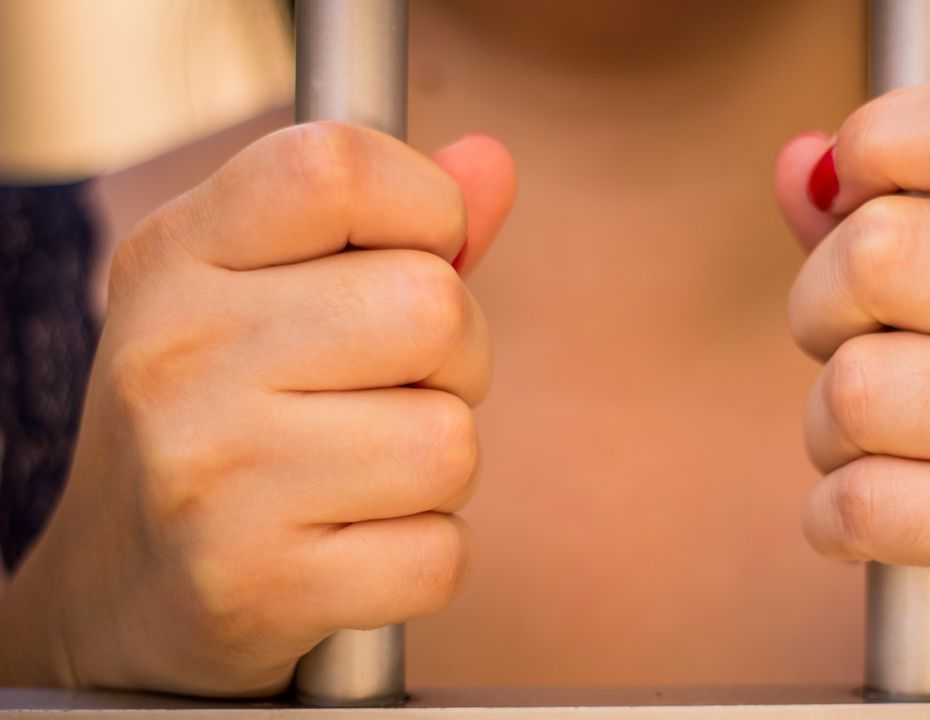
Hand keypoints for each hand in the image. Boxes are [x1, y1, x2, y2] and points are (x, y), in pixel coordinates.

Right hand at [0, 124, 516, 695]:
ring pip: (450, 442)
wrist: (122, 591)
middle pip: (432, 308)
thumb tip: (492, 162)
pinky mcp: (255, 587)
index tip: (422, 255)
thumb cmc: (223, 420)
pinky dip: (426, 556)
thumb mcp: (262, 294)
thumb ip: (384, 226)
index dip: (427, 206)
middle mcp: (179, 355)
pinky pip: (440, 555)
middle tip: (396, 390)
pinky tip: (356, 545)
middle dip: (456, 358)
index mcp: (178, 256)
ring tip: (365, 474)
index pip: (337, 167)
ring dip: (440, 469)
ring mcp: (210, 476)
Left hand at [774, 81, 929, 689]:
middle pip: (882, 252)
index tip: (851, 190)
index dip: (885, 137)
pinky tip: (879, 515)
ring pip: (854, 388)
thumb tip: (797, 160)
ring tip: (881, 444)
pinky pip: (857, 502)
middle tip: (854, 347)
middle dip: (820, 307)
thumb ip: (883, 216)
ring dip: (827, 428)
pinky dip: (833, 517)